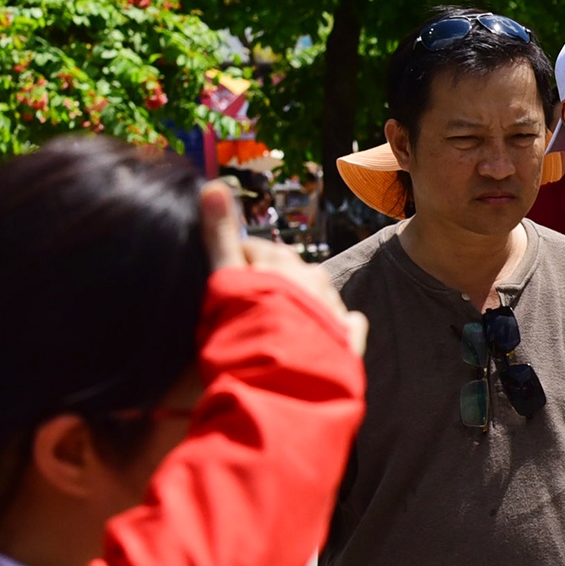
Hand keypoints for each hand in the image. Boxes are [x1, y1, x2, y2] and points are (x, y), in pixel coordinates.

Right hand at [200, 181, 366, 354]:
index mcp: (283, 262)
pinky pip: (344, 324)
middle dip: (268, 286)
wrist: (281, 380)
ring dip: (297, 307)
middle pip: (286, 273)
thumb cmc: (245, 328)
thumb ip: (220, 235)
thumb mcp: (224, 278)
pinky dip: (332, 328)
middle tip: (245, 314)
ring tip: (274, 332)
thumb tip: (214, 184)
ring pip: (314, 297)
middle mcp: (314, 278)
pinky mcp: (350, 338)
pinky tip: (316, 341)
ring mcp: (334, 307)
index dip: (234, 267)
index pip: (255, 251)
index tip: (221, 288)